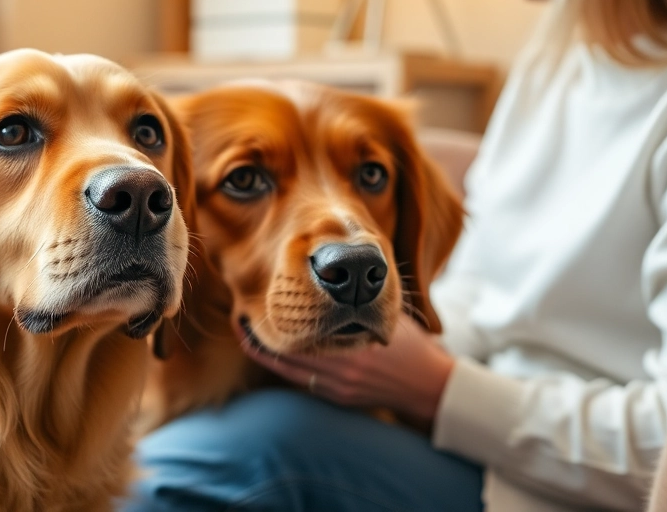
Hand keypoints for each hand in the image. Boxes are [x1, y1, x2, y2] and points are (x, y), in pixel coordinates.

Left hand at [236, 314, 455, 426]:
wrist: (428, 386)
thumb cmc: (410, 343)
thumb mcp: (387, 314)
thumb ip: (359, 299)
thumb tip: (330, 271)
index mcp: (351, 347)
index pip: (298, 334)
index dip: (270, 321)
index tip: (252, 303)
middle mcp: (340, 370)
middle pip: (284, 355)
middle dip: (258, 337)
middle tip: (239, 315)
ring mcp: (336, 386)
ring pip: (287, 369)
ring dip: (266, 352)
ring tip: (246, 332)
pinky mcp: (336, 396)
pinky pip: (300, 379)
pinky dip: (283, 364)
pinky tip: (272, 350)